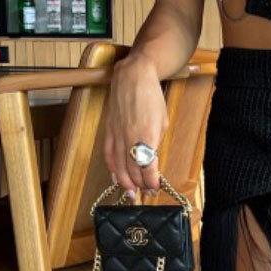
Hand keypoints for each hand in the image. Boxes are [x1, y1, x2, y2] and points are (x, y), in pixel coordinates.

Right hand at [103, 55, 167, 195]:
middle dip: (139, 184)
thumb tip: (151, 159)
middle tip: (144, 194)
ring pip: (118, 165)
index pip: (147, 166)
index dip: (151, 181)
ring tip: (130, 193)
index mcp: (146, 135)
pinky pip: (108, 154)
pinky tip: (116, 177)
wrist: (133, 76)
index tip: (155, 188)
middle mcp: (129, 137)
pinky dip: (112, 168)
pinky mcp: (109, 130)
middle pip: (132, 169)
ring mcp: (116, 134)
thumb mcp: (162, 121)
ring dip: (125, 181)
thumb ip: (155, 141)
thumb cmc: (152, 97)